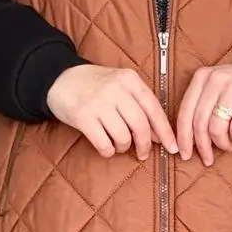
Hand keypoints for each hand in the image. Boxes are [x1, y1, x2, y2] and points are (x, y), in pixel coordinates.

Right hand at [46, 64, 178, 159]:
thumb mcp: (120, 85)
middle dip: (145, 145)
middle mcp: (116, 89)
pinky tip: (106, 146)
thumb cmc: (95, 85)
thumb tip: (158, 135)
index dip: (165, 132)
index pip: (154, 109)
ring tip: (119, 144)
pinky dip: (108, 150)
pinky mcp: (83, 117)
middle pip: (141, 126)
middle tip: (144, 153)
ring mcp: (98, 103)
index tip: (172, 147)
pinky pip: (104, 144)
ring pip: (123, 137)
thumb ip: (140, 106)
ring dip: (124, 147)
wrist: (59, 78)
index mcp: (129, 80)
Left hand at [177, 61, 231, 166]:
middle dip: (202, 146)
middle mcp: (215, 79)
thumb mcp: (214, 87)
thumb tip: (187, 140)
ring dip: (221, 143)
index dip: (183, 137)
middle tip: (207, 158)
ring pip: (216, 127)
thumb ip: (199, 107)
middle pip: (199, 122)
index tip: (184, 154)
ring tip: (227, 145)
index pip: (185, 112)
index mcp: (201, 77)